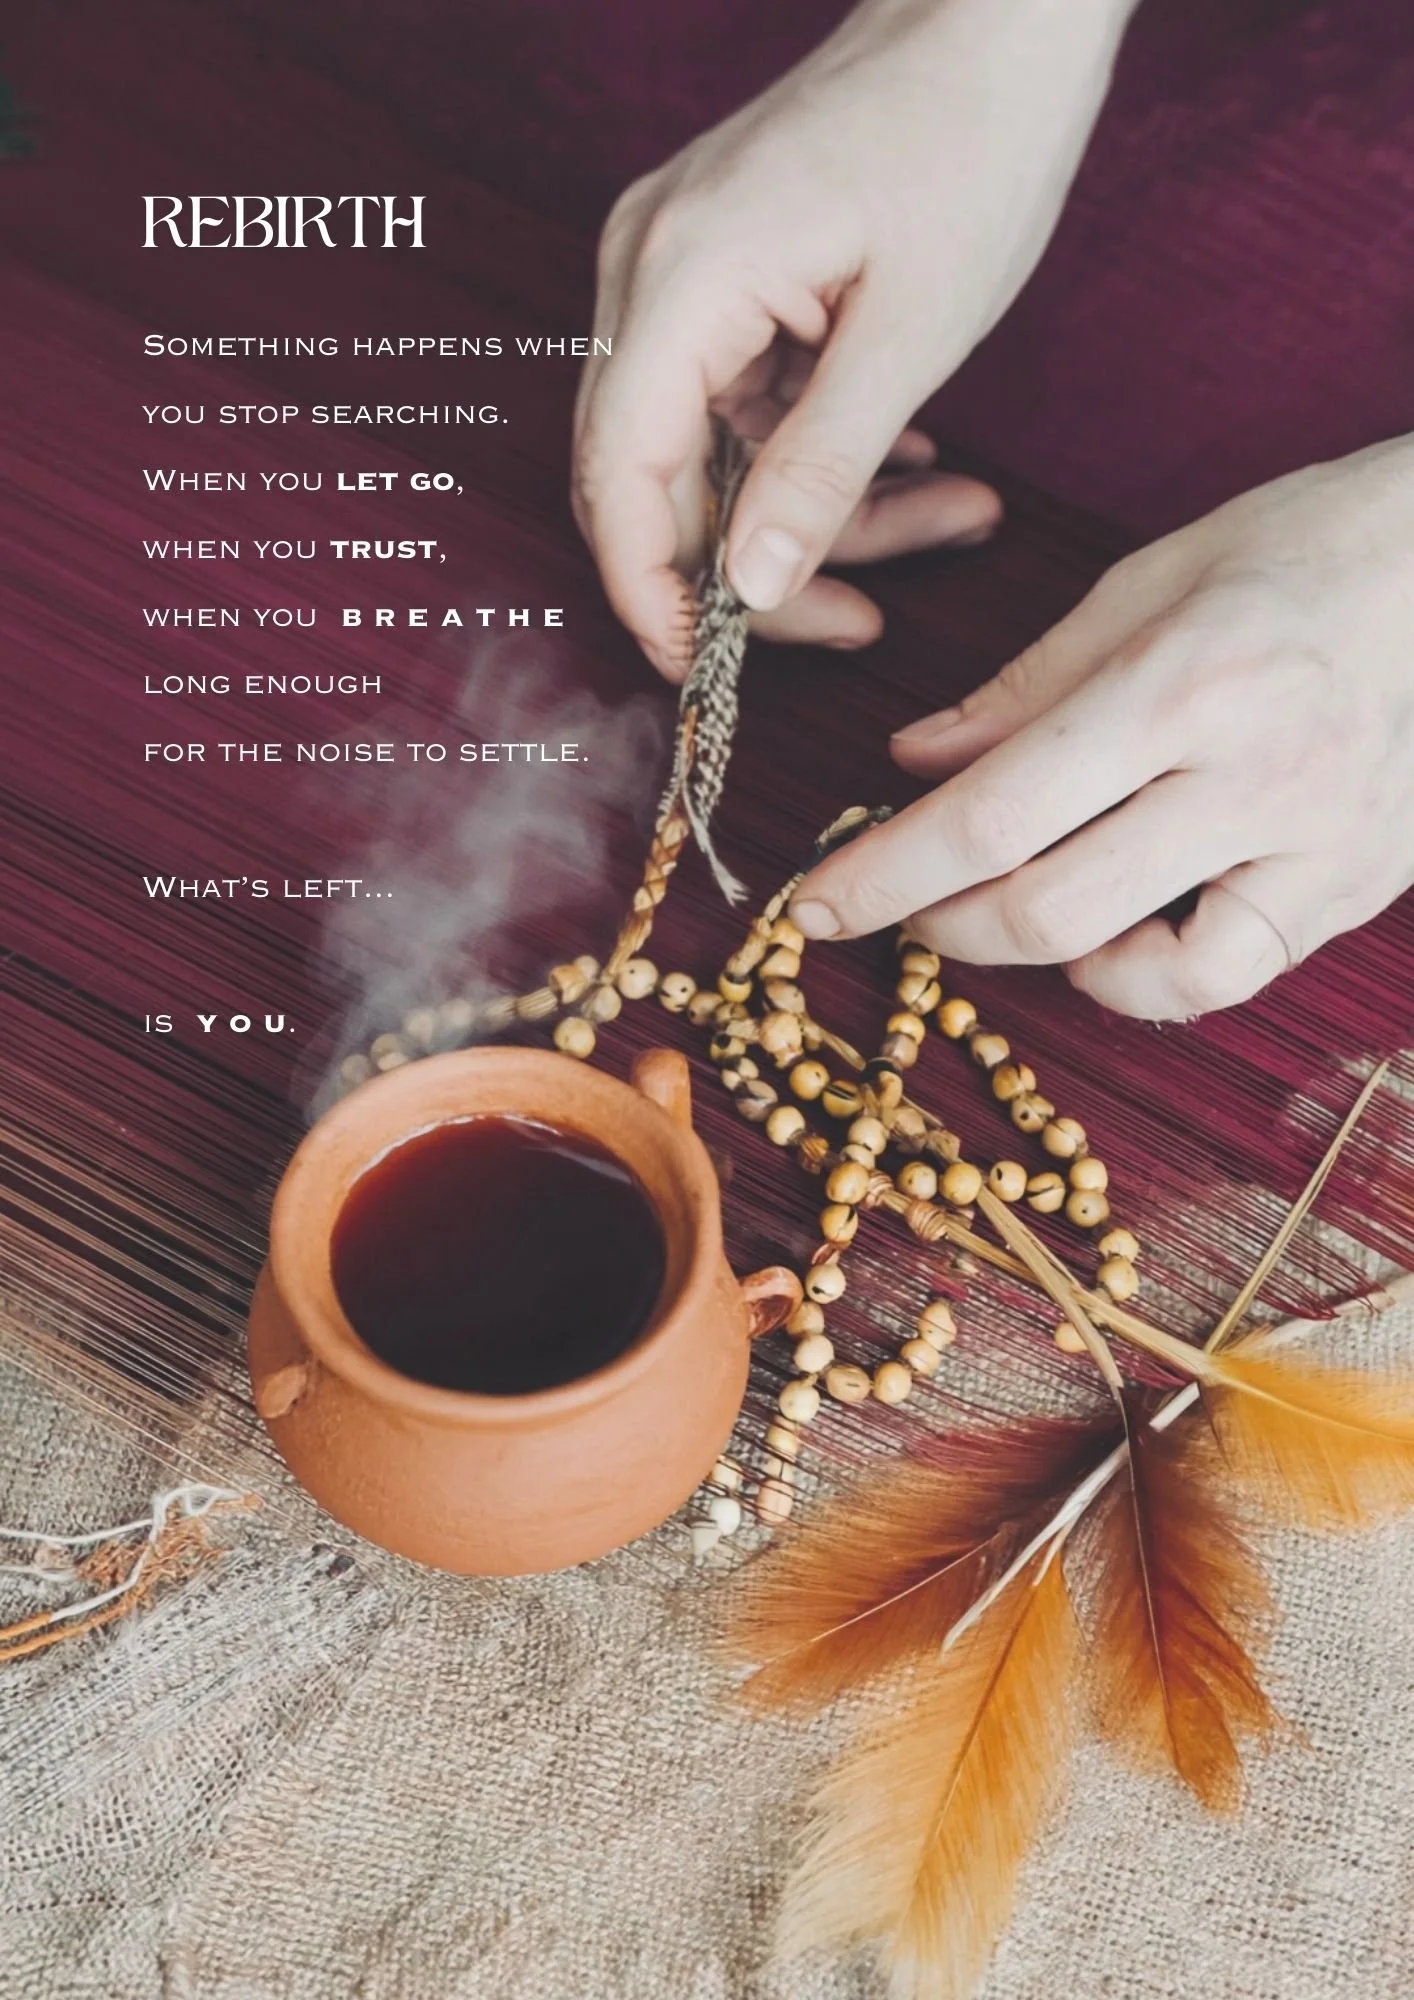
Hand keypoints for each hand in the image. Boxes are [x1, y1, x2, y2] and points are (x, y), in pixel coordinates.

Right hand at [573, 0, 1132, 677]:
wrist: (993, 14)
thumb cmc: (968, 140)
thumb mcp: (912, 333)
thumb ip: (822, 470)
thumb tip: (752, 589)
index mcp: (677, 281)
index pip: (618, 481)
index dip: (651, 595)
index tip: (706, 675)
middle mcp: (646, 273)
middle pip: (655, 481)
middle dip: (759, 569)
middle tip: (863, 620)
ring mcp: (673, 271)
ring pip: (711, 453)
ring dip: (819, 510)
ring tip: (951, 515)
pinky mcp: (716, 277)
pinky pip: (741, 406)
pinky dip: (814, 453)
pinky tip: (911, 464)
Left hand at [789, 440, 1413, 1018]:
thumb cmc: (1304, 549)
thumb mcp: (1148, 579)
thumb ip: (1024, 687)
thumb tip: (912, 761)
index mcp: (1182, 678)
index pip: (995, 809)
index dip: (886, 871)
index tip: (814, 902)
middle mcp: (1253, 772)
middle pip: (1049, 902)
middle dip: (938, 921)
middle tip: (896, 904)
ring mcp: (1314, 842)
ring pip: (1134, 961)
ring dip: (1028, 955)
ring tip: (990, 913)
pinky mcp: (1352, 886)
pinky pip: (1225, 978)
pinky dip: (1144, 978)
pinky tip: (1110, 938)